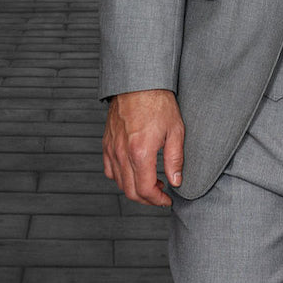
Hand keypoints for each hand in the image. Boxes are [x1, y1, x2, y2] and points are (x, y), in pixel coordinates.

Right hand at [102, 89, 184, 206]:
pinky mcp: (107, 142)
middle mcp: (122, 154)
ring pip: (119, 182)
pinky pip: (109, 169)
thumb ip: (175, 159)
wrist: (139, 82)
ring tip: (151, 183)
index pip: (146, 190)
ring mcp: (112, 148)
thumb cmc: (158, 102)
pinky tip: (133, 172)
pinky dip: (120, 177)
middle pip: (130, 191)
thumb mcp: (175, 130)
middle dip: (147, 199)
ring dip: (134, 189)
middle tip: (161, 195)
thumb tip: (176, 181)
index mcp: (140, 153)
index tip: (167, 200)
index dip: (157, 200)